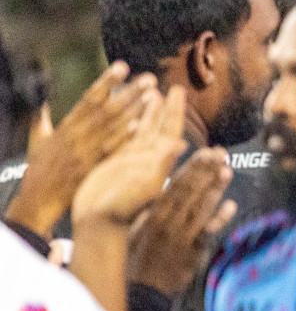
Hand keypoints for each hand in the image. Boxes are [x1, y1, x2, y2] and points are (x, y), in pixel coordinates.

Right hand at [6, 62, 157, 236]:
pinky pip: (112, 150)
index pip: (90, 98)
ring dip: (135, 110)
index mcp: (67, 125)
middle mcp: (79, 135)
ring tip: (153, 95)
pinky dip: (124, 138)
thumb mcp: (38, 139)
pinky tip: (140, 126)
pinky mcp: (95, 166)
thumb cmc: (40, 168)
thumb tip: (40, 100)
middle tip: (150, 78)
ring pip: (114, 126)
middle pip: (108, 109)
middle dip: (129, 93)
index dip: (106, 81)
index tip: (122, 66)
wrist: (39, 199)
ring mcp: (88, 151)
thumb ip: (41, 118)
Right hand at [73, 86, 187, 228]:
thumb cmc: (123, 207)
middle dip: (169, 108)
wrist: (99, 222)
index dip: (176, 111)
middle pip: (161, 128)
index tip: (182, 91)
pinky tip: (136, 118)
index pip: (170, 130)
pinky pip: (129, 141)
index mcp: (157, 161)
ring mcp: (134, 162)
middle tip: (177, 88)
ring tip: (156, 94)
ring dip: (152, 114)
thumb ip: (161, 164)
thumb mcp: (146, 184)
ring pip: (146, 132)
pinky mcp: (119, 166)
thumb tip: (181, 144)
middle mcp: (148, 159)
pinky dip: (134, 128)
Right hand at [127, 148, 236, 296]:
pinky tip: (232, 205)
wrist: (140, 290)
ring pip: (200, 207)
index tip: (205, 151)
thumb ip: (150, 207)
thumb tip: (164, 186)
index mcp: (152, 212)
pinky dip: (220, 218)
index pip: (174, 183)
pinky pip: (208, 232)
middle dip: (206, 170)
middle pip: (189, 191)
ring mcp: (182, 235)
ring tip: (227, 170)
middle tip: (221, 152)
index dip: (192, 167)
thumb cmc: (134, 255)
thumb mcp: (134, 226)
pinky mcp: (193, 251)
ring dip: (215, 188)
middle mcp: (167, 221)